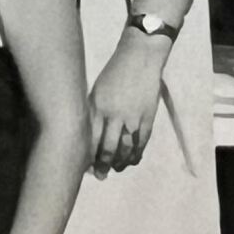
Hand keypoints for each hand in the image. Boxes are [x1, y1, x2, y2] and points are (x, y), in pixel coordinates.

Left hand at [90, 37, 167, 173]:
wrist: (140, 57)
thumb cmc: (114, 73)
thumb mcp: (97, 90)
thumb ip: (93, 112)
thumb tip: (88, 136)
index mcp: (98, 107)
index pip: (92, 139)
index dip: (89, 155)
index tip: (86, 165)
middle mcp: (115, 114)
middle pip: (108, 148)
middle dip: (104, 165)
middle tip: (101, 176)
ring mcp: (133, 116)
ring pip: (126, 148)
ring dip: (121, 162)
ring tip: (117, 169)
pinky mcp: (148, 116)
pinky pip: (142, 141)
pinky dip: (137, 153)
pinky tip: (133, 160)